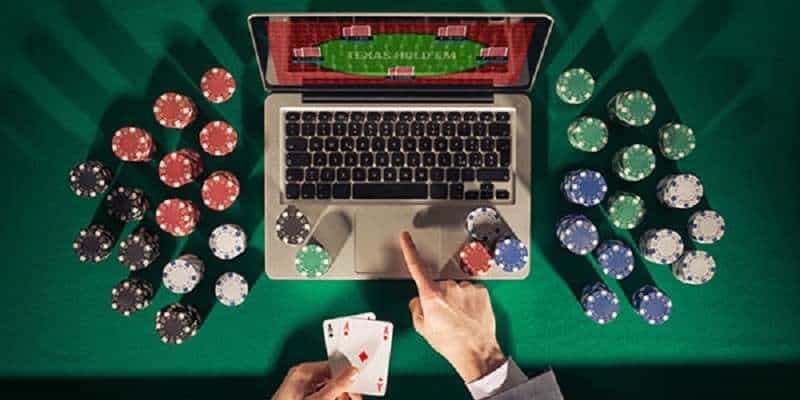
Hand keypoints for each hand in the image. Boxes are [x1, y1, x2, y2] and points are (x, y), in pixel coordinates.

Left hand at [272, 361, 360, 399]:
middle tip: (355, 398)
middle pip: (331, 378)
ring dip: (339, 395)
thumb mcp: (318, 399)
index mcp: (303, 371)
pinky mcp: (301, 395)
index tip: (358, 384)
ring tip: (348, 399)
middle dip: (344, 389)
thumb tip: (352, 372)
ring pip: (327, 387)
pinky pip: (320, 392)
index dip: (346, 375)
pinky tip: (337, 399)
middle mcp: (301, 376)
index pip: (332, 366)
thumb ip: (336, 386)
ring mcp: (300, 387)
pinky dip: (330, 397)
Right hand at [400, 232, 505, 382]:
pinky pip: (470, 291)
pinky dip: (469, 301)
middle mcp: (448, 287)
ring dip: (456, 300)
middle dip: (440, 297)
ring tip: (459, 319)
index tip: (405, 237)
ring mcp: (466, 288)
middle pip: (439, 285)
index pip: (416, 267)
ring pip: (456, 289)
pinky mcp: (481, 290)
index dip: (409, 250)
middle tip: (445, 317)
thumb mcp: (423, 329)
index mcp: (431, 295)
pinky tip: (470, 314)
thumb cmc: (451, 343)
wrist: (476, 351)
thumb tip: (417, 301)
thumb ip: (416, 309)